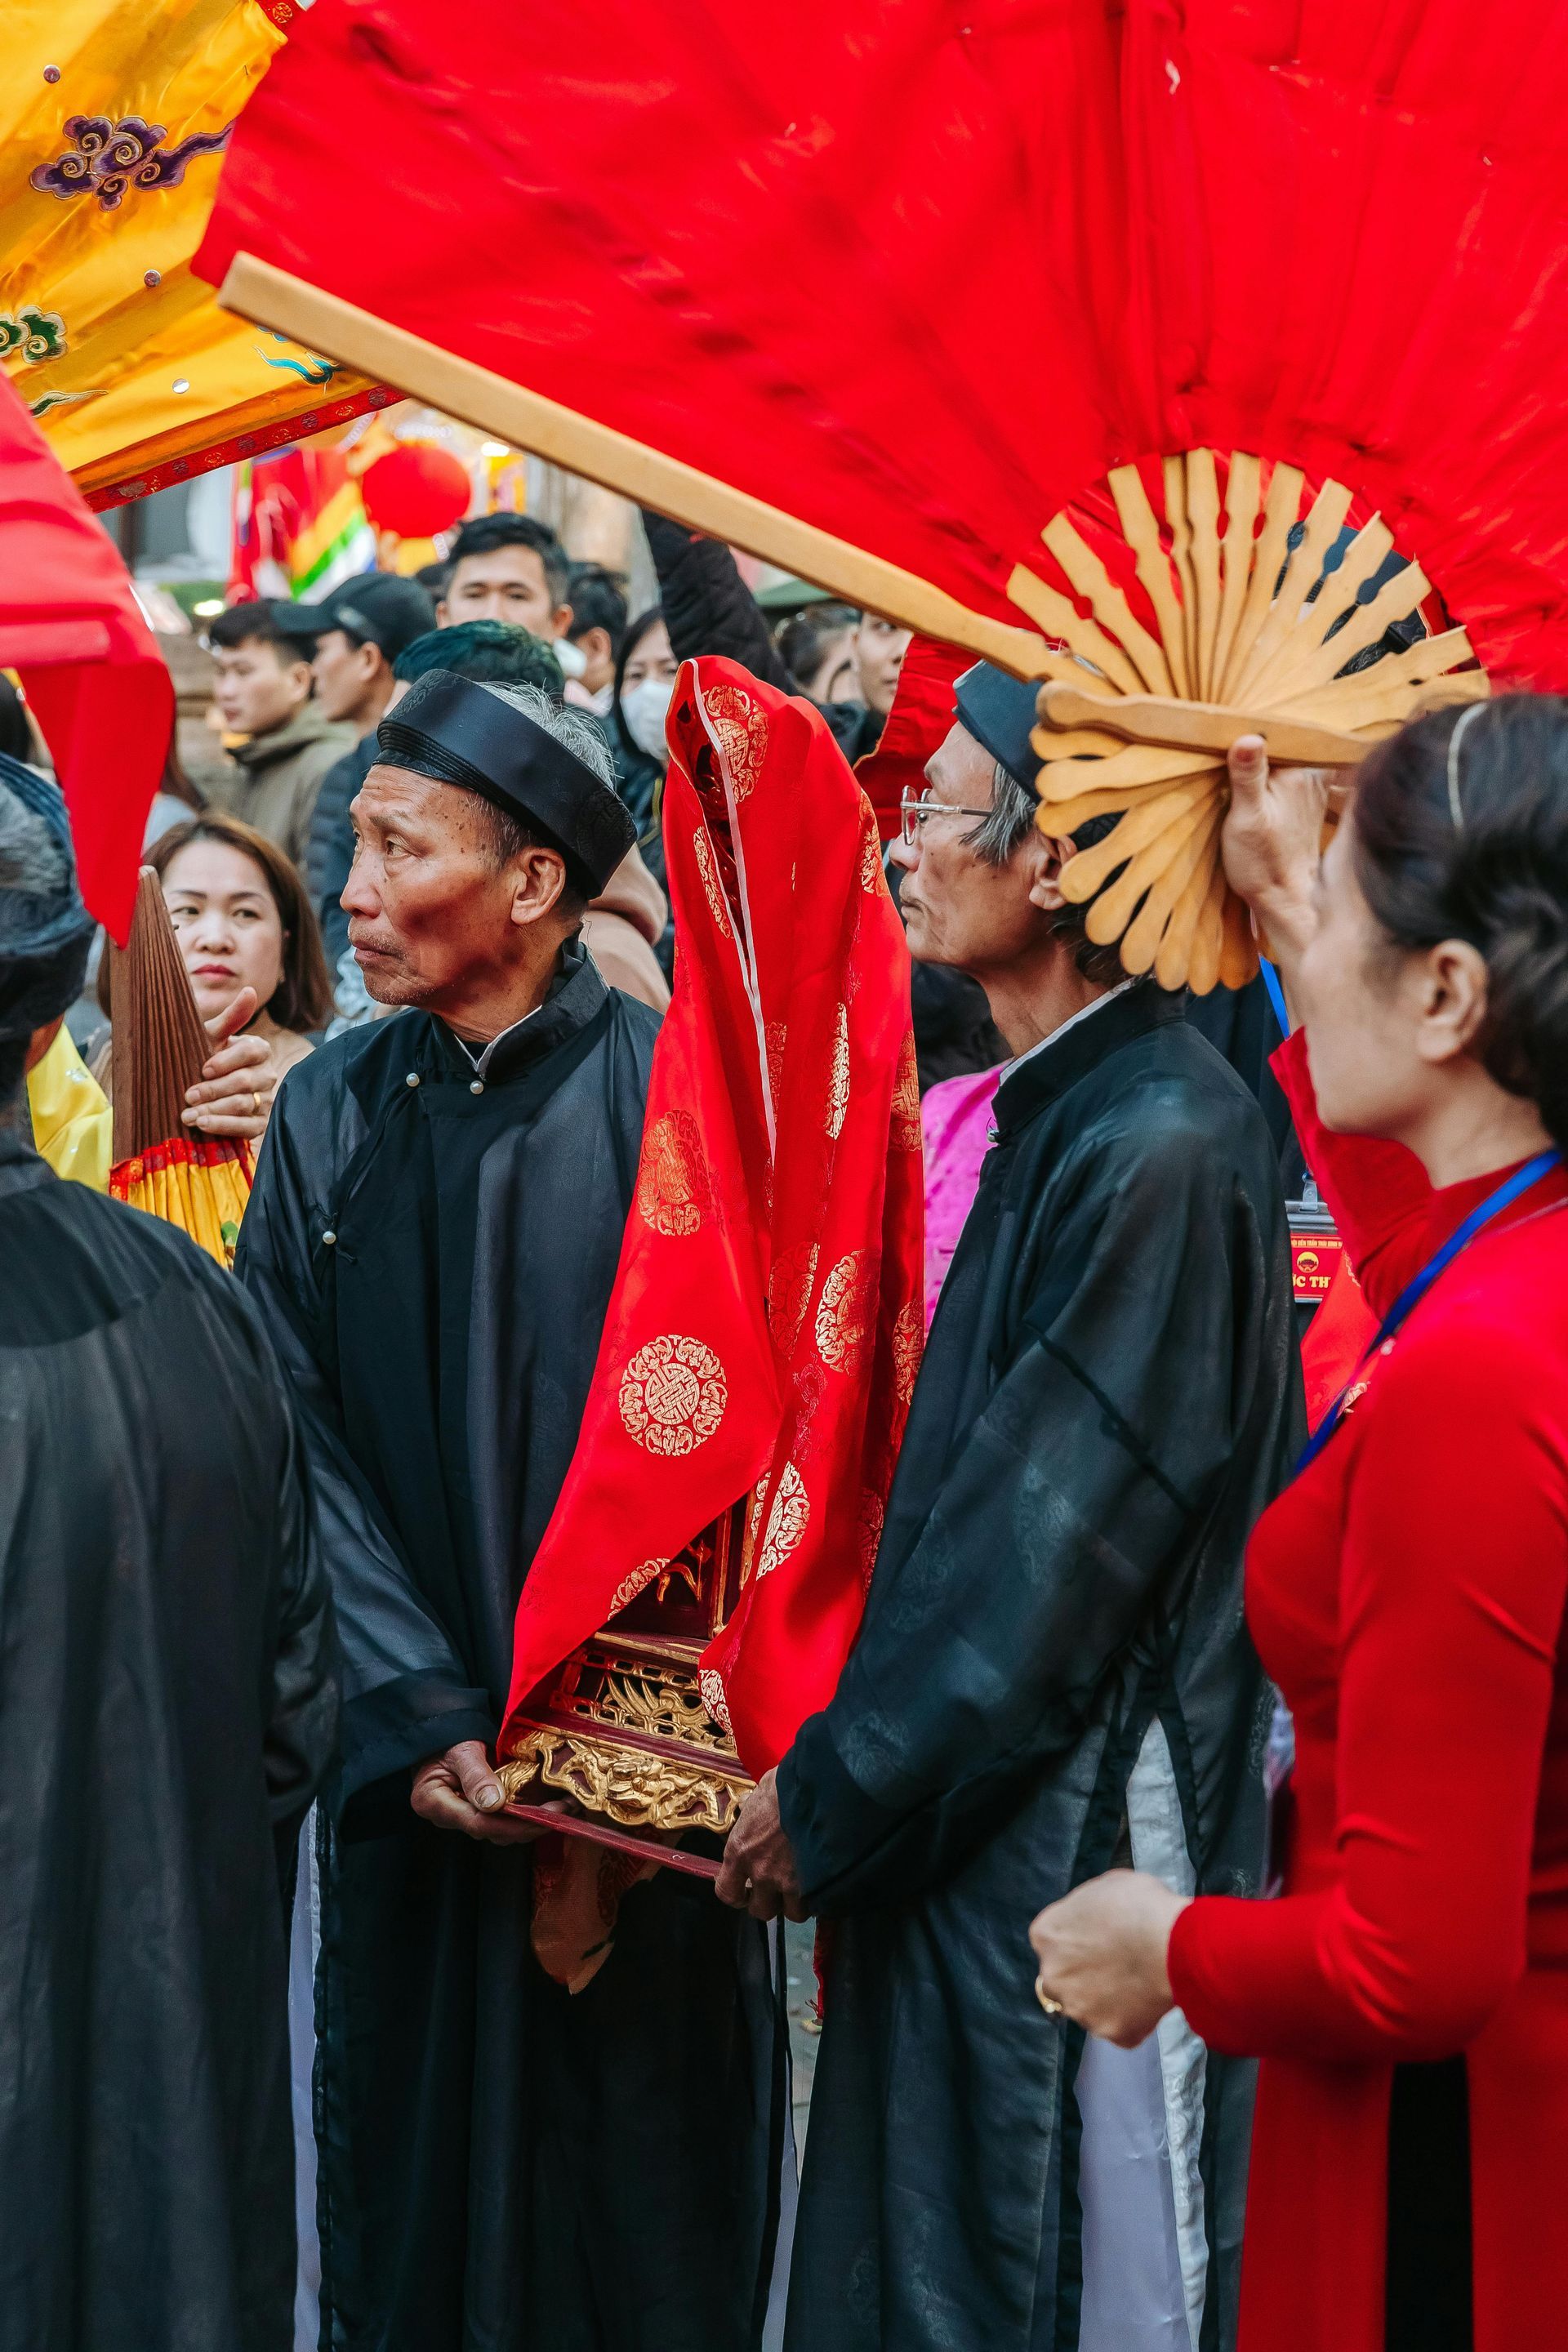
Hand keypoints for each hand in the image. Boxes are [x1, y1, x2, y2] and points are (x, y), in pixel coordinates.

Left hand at [180, 988, 275, 1138]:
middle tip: (188, 1095)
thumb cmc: (204, 1059)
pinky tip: (203, 1125)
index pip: (251, 1052)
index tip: (203, 1069)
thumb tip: (249, 989)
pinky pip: (247, 1128)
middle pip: (245, 1082)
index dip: (226, 1061)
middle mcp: (268, 1075)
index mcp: (259, 1049)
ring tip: (188, 1114)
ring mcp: (266, 1101)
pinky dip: (223, 1126)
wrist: (197, 1091)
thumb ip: (230, 1018)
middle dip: (213, 1089)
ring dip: (213, 1110)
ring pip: (243, 1105)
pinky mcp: (260, 1124)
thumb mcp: (210, 1038)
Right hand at [409, 1739, 559, 1845]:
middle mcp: (449, 1816)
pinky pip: (504, 1818)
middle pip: (493, 1830)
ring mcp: (465, 1814)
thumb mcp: (461, 1750)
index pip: (477, 1823)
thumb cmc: (448, 1734)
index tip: (541, 1819)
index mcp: (434, 1803)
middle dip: (530, 1825)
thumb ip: (476, 1775)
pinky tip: (551, 1805)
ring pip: (502, 1829)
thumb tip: (494, 1804)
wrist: (442, 1728)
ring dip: (533, 1821)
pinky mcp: (480, 1809)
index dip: (512, 1825)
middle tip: (562, 1811)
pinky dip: (527, 1813)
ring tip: (564, 1808)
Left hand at [715, 1768, 809, 1920]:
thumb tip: (748, 1805)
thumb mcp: (759, 1793)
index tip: (746, 1891)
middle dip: (771, 1902)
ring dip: (799, 1902)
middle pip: (761, 1911)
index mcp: (740, 1850)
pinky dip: (821, 1898)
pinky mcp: (817, 1884)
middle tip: (780, 1888)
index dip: (736, 1895)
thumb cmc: (786, 1783)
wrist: (819, 1786)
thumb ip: (751, 1808)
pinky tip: (825, 1881)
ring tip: (806, 1885)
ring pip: (794, 1913)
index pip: (726, 1892)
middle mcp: (761, 1872)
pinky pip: (818, 1905)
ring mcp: (791, 1882)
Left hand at [1028, 1869, 1188, 2047]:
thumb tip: (1094, 1920)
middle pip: (1063, 1979)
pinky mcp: (1111, 2033)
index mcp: (1046, 1935)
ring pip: (1088, 2007)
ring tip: (1136, 1981)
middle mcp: (1054, 1977)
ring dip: (1105, 1999)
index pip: (1053, 1941)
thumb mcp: (1104, 1887)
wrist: (1173, 1945)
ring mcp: (1081, 2009)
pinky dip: (1132, 2018)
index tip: (1098, 1938)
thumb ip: (1086, 1910)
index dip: (1077, 1939)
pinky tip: (1149, 1998)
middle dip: (1083, 1974)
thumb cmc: (1140, 1906)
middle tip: (1115, 1964)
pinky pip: (1120, 2027)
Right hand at [1221, 737, 1329, 973]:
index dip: (1251, 724)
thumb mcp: (1246, 819)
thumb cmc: (1263, 863)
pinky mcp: (1306, 799)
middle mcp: (1312, 773)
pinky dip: (1274, 769)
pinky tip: (1257, 780)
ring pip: (1286, 754)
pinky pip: (1290, 770)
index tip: (1226, 724)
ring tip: (1239, 759)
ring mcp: (1312, 786)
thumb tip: (1247, 736)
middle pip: (1282, 738)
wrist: (1286, 898)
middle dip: (1260, 735)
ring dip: (1268, 753)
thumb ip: (1248, 776)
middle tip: (1227, 737)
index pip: (1275, 728)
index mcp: (1298, 770)